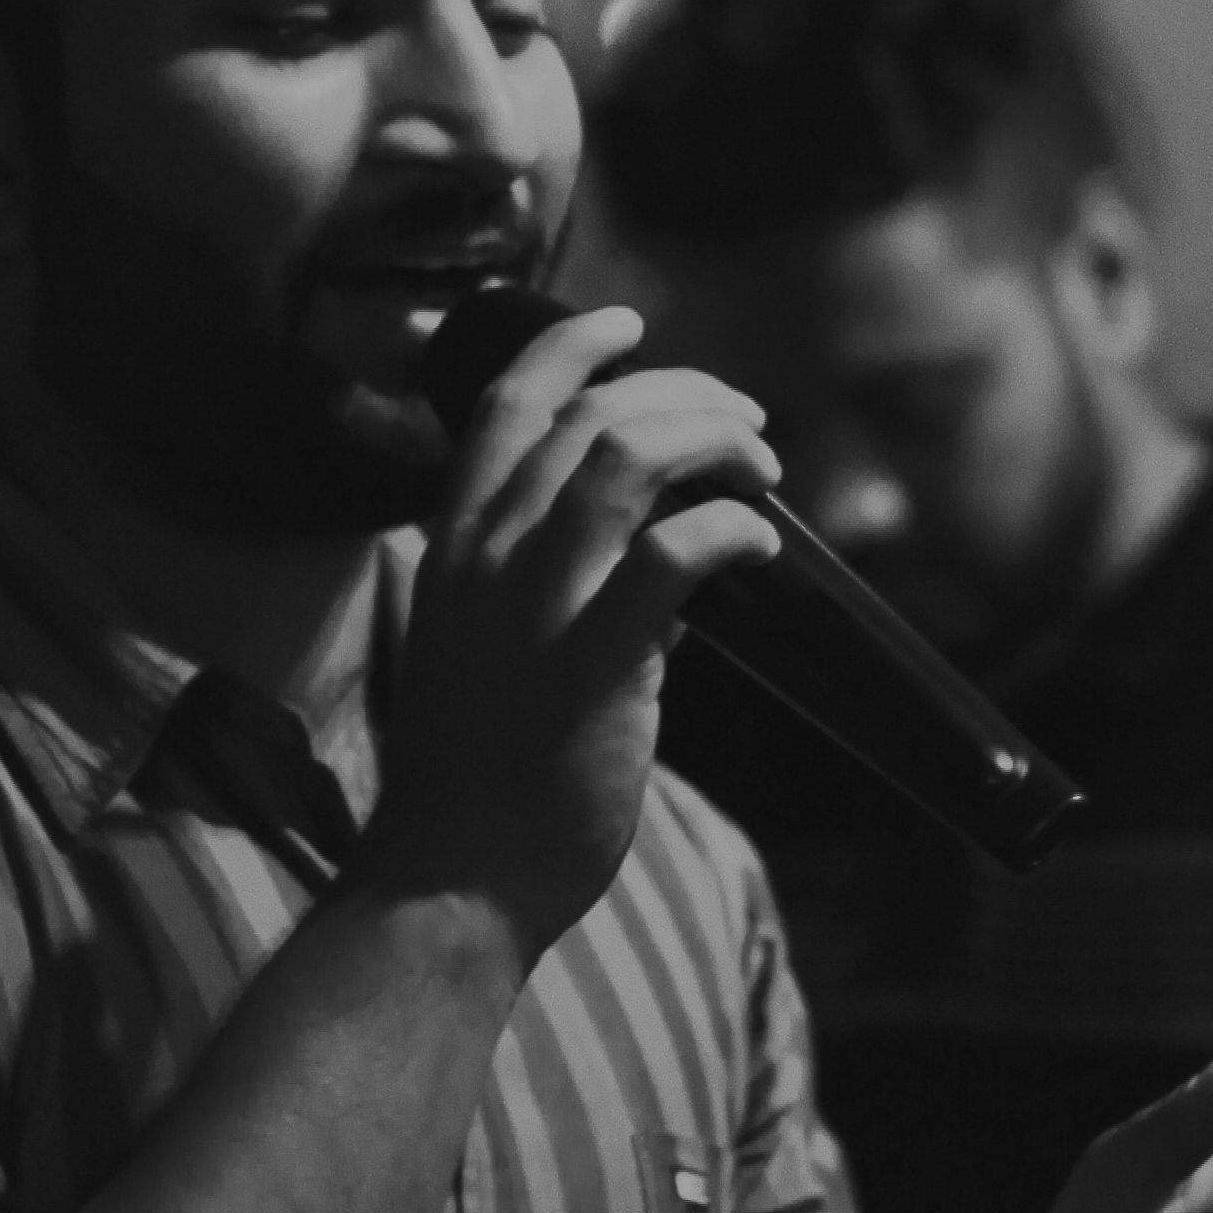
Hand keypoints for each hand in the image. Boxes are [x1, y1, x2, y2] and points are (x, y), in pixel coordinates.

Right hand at [359, 307, 779, 959]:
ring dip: (712, 438)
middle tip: (744, 419)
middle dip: (682, 393)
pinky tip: (759, 539)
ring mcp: (534, 609)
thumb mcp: (498, 659)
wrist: (450, 887)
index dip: (570, 346)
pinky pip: (676, 556)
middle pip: (587, 414)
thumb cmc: (476, 786)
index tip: (627, 326)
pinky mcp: (592, 666)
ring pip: (626, 458)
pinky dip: (730, 527)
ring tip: (762, 462)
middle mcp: (485, 560)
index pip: (504, 403)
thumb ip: (572, 597)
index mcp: (453, 549)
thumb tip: (669, 567)